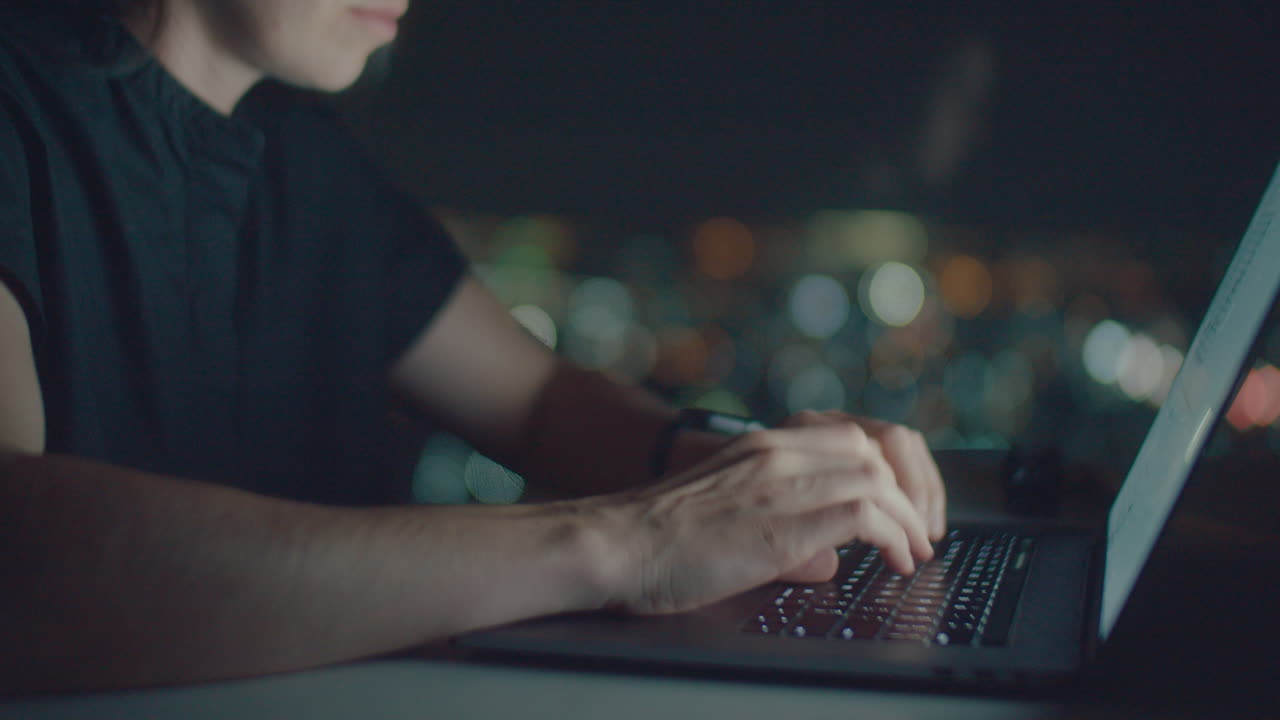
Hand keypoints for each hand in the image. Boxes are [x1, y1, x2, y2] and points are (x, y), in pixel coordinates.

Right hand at [597, 422, 934, 614]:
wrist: (614, 544)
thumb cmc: (658, 543)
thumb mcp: (728, 518)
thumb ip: (783, 528)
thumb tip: (829, 560)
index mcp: (760, 447)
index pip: (850, 439)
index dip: (889, 474)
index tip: (901, 512)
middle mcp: (774, 453)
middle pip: (873, 450)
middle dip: (909, 492)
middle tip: (918, 533)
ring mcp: (778, 483)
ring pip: (877, 478)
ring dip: (907, 518)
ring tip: (913, 551)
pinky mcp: (780, 523)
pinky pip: (863, 513)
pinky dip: (892, 536)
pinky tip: (895, 560)